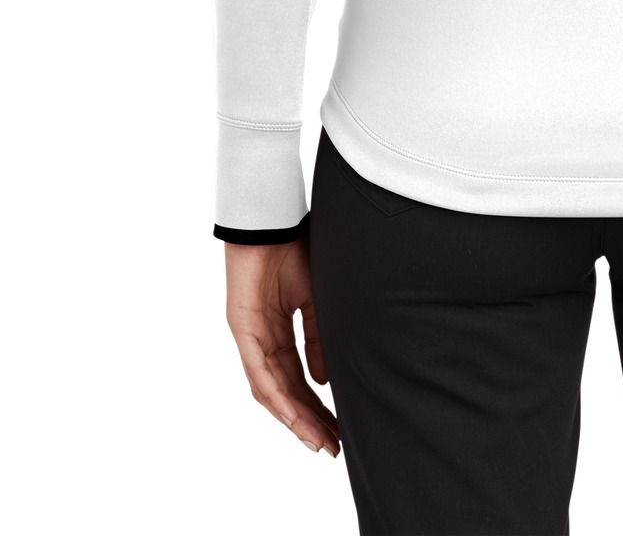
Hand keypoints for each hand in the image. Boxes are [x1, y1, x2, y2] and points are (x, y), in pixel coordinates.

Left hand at [223, 232, 339, 458]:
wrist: (273, 219)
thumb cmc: (294, 248)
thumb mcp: (316, 298)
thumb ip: (317, 338)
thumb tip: (323, 380)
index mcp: (279, 331)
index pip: (299, 378)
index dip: (317, 405)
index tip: (338, 427)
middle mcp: (262, 340)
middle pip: (285, 391)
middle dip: (308, 421)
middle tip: (331, 446)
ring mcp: (251, 337)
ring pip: (271, 389)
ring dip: (294, 417)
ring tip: (317, 439)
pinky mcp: (242, 329)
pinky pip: (259, 371)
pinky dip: (276, 394)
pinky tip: (292, 414)